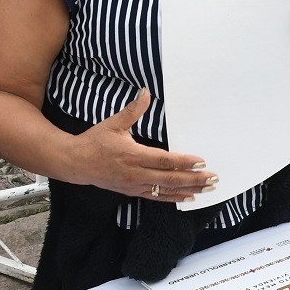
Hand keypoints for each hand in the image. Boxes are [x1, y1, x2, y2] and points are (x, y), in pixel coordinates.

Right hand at [67, 89, 216, 201]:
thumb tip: (146, 92)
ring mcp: (135, 185)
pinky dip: (174, 198)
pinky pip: (157, 197)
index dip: (184, 162)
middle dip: (194, 179)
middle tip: (213, 178)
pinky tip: (189, 197)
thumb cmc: (95, 141)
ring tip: (208, 189)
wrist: (76, 163)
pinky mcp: (133, 192)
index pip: (164, 160)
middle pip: (170, 179)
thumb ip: (133, 110)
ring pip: (166, 190)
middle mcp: (136, 173)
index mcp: (133, 155)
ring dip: (189, 189)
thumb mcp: (113, 123)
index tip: (201, 161)